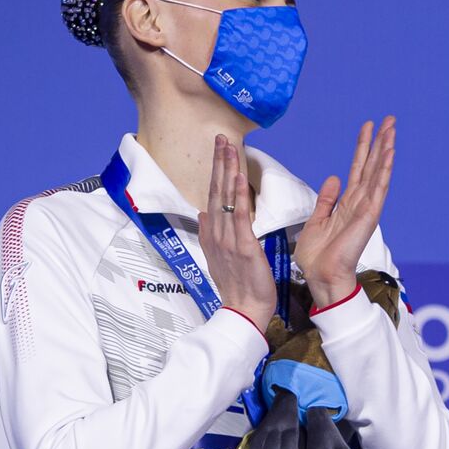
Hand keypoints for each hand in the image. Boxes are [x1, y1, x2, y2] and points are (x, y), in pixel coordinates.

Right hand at [199, 135, 276, 331]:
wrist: (244, 311)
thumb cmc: (238, 287)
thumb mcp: (221, 257)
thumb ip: (212, 235)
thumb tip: (204, 213)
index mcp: (213, 235)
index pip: (213, 196)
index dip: (216, 172)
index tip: (219, 150)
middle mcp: (216, 234)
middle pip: (216, 191)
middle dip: (219, 163)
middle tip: (221, 137)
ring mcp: (228, 240)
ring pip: (225, 198)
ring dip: (226, 170)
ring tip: (228, 147)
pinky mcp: (243, 247)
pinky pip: (240, 216)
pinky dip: (238, 195)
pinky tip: (238, 177)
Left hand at [296, 117, 395, 305]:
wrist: (322, 277)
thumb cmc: (318, 257)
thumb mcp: (316, 221)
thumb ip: (326, 200)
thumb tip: (333, 178)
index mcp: (347, 204)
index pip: (357, 169)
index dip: (363, 147)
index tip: (368, 127)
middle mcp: (360, 203)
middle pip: (372, 166)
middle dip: (380, 142)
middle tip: (389, 120)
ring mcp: (366, 209)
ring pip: (378, 173)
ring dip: (385, 150)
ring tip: (392, 129)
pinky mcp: (368, 216)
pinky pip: (378, 189)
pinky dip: (384, 170)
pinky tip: (389, 153)